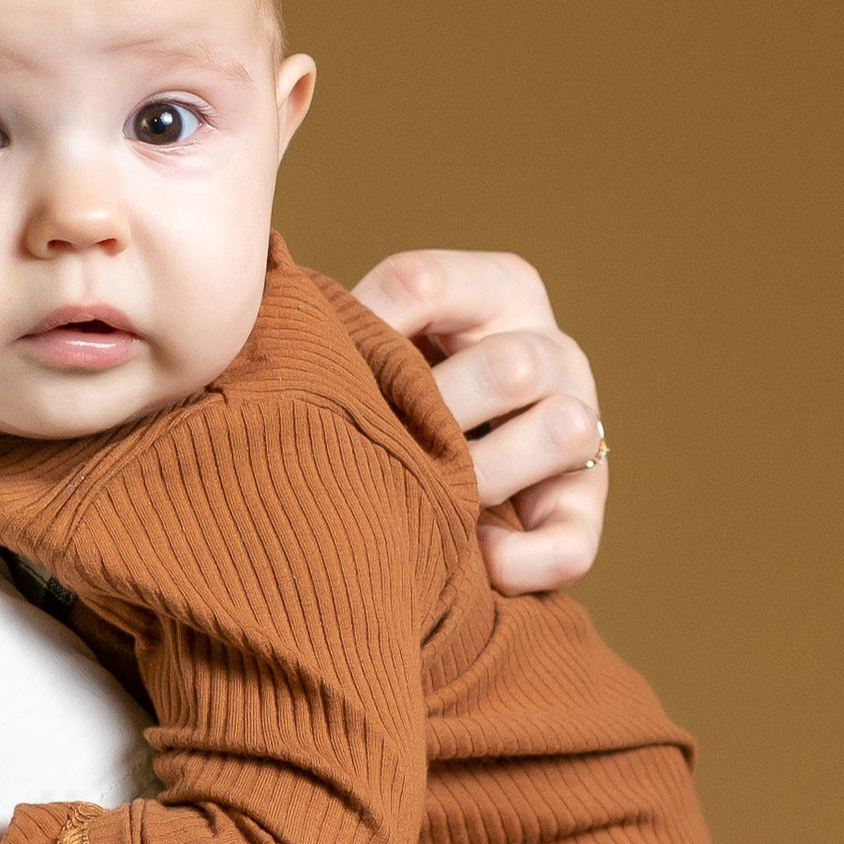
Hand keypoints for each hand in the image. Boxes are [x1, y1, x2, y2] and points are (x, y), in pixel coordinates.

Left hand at [352, 249, 608, 593]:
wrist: (435, 472)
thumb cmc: (387, 394)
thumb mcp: (375, 343)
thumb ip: (341, 326)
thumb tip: (257, 320)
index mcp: (497, 289)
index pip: (422, 284)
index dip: (359, 332)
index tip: (319, 369)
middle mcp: (551, 349)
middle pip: (508, 367)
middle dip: (435, 416)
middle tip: (382, 447)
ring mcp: (583, 425)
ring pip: (567, 432)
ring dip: (486, 477)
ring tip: (432, 501)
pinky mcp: (586, 507)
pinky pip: (572, 540)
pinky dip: (520, 558)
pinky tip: (472, 559)